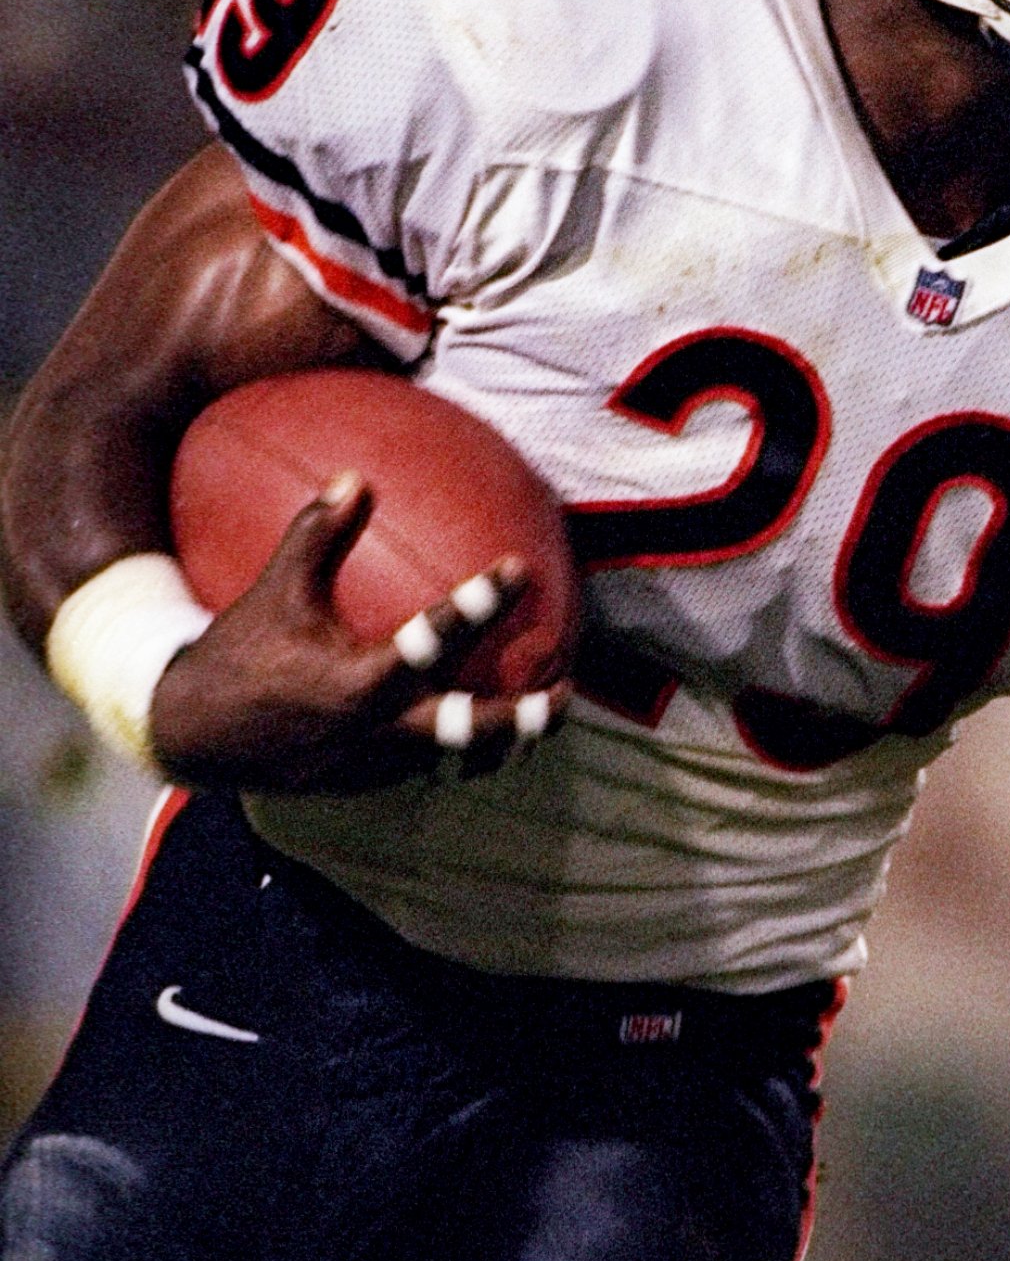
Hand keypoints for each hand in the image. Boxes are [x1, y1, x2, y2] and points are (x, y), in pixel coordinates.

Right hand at [149, 472, 566, 791]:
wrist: (193, 736)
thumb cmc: (238, 653)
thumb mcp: (275, 589)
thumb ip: (318, 534)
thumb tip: (354, 477)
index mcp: (361, 679)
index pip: (438, 636)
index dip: (483, 602)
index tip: (519, 570)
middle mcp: (378, 729)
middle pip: (471, 730)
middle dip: (523, 717)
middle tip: (565, 691)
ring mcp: (377, 764)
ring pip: (456, 760)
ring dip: (502, 744)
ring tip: (540, 722)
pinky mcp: (368, 782)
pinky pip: (427, 766)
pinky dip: (458, 751)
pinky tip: (481, 730)